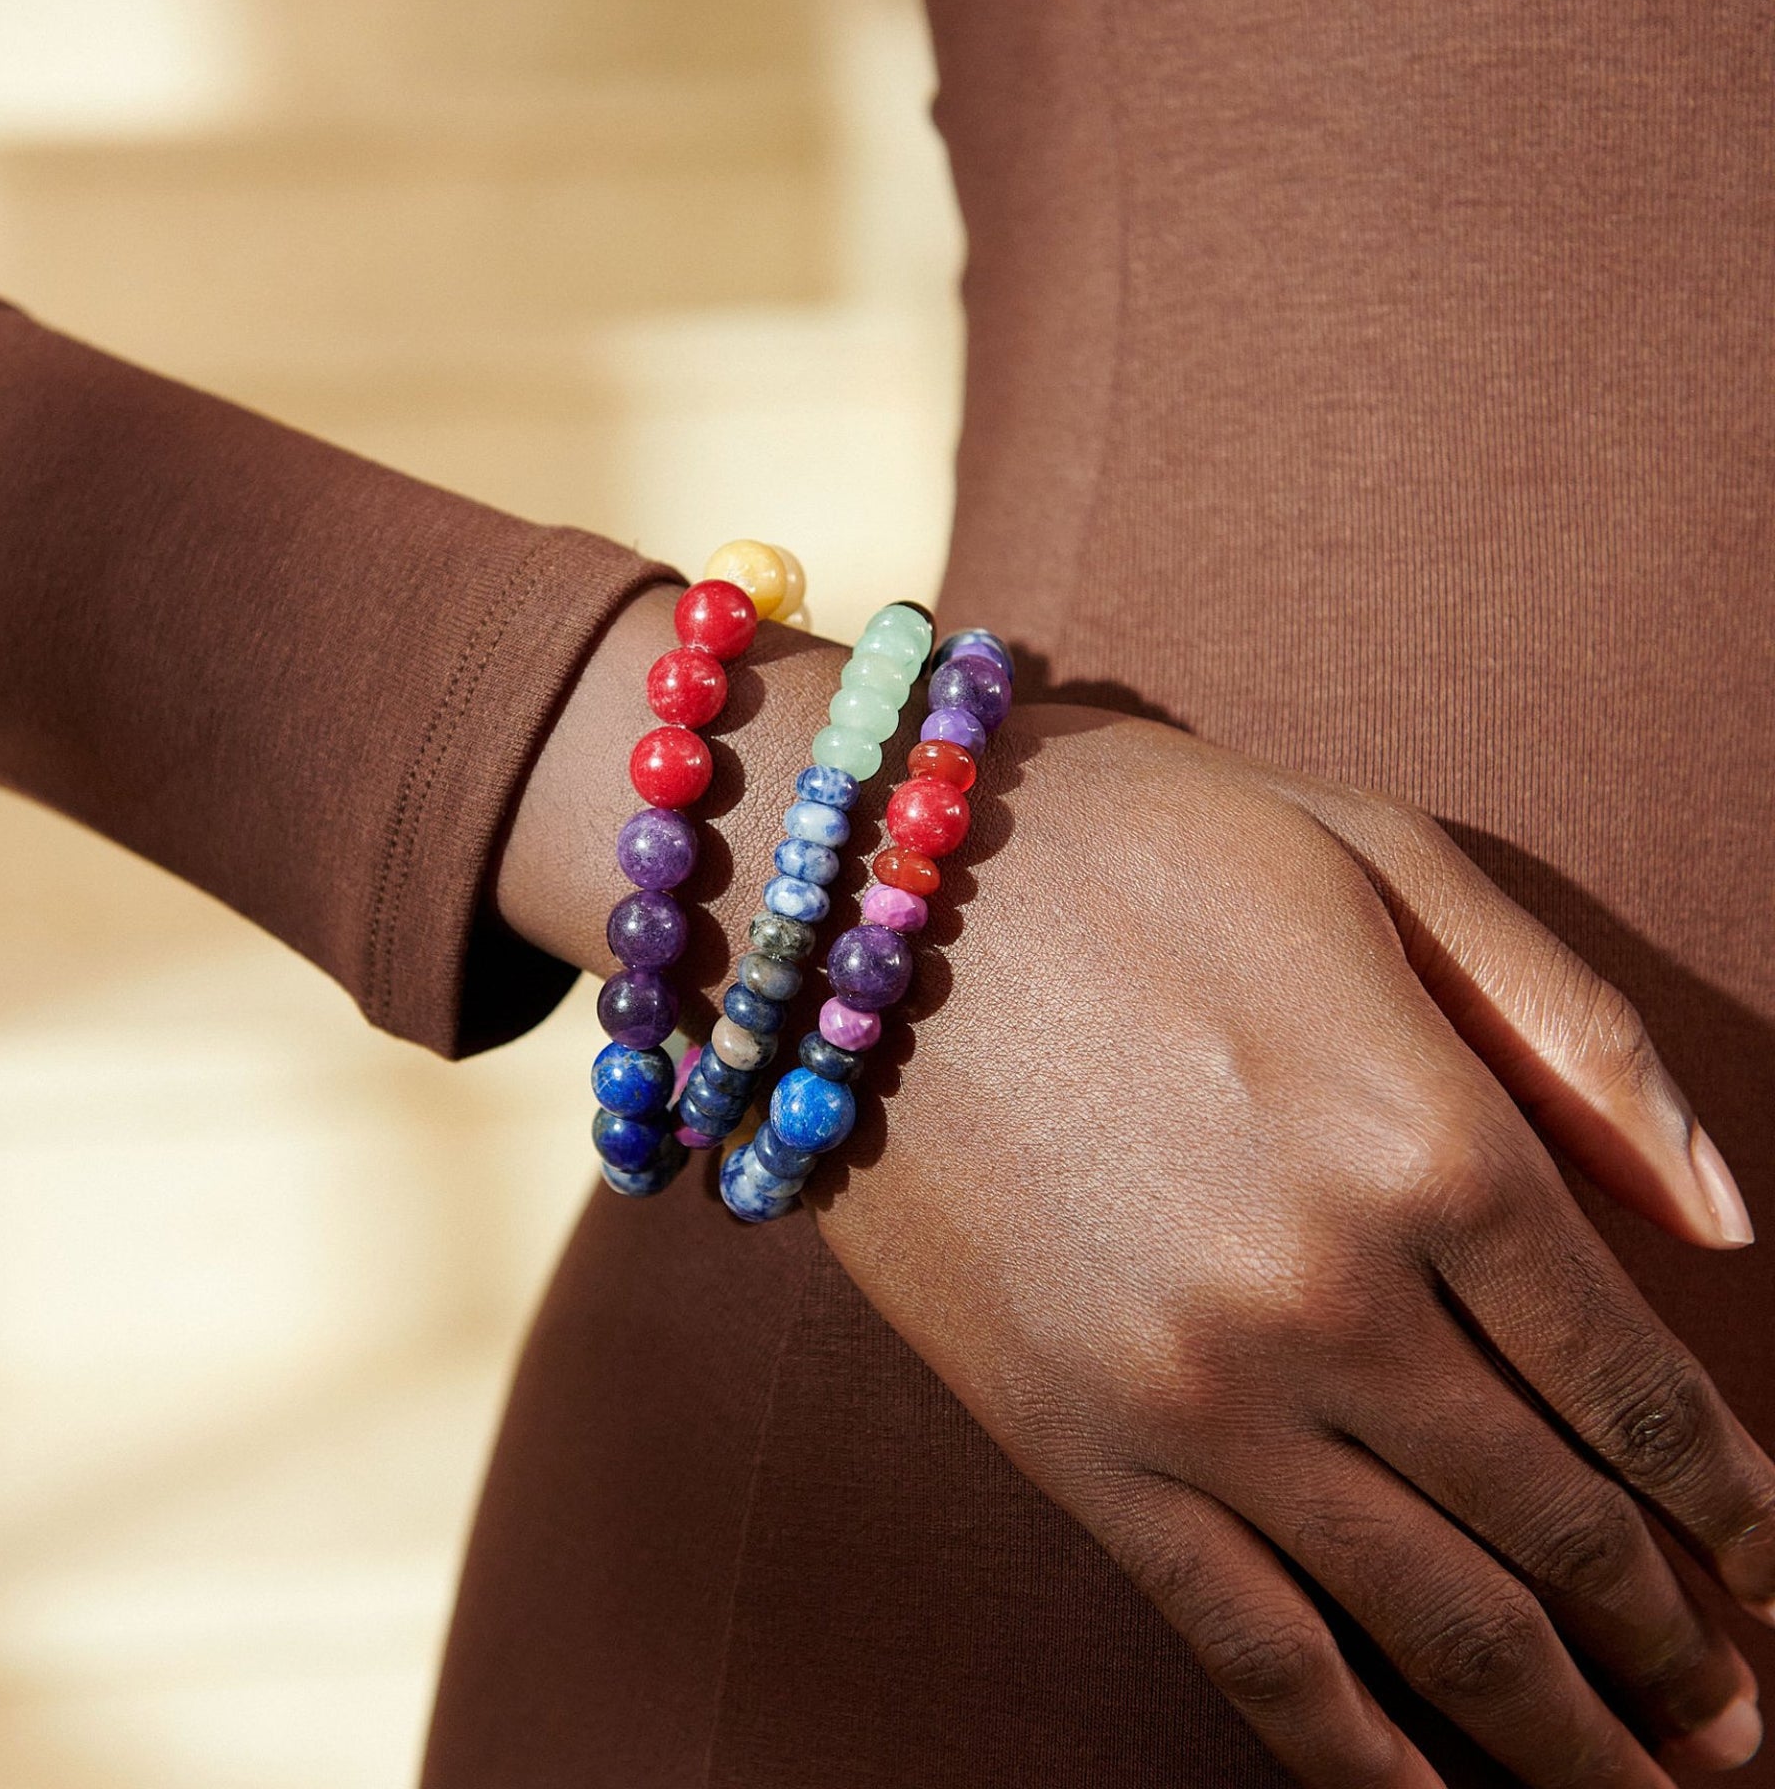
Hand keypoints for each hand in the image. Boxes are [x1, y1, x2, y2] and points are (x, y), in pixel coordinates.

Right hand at [816, 705, 1771, 1788]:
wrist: (855, 891)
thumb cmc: (1132, 843)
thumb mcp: (1377, 858)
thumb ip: (1576, 1032)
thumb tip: (1724, 1230)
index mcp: (1430, 1137)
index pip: (1638, 1384)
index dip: (1737, 1505)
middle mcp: (1334, 1298)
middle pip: (1560, 1525)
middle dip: (1680, 1642)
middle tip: (1743, 1721)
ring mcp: (1196, 1394)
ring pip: (1434, 1620)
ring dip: (1570, 1730)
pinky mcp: (1073, 1445)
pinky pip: (1245, 1642)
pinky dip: (1356, 1754)